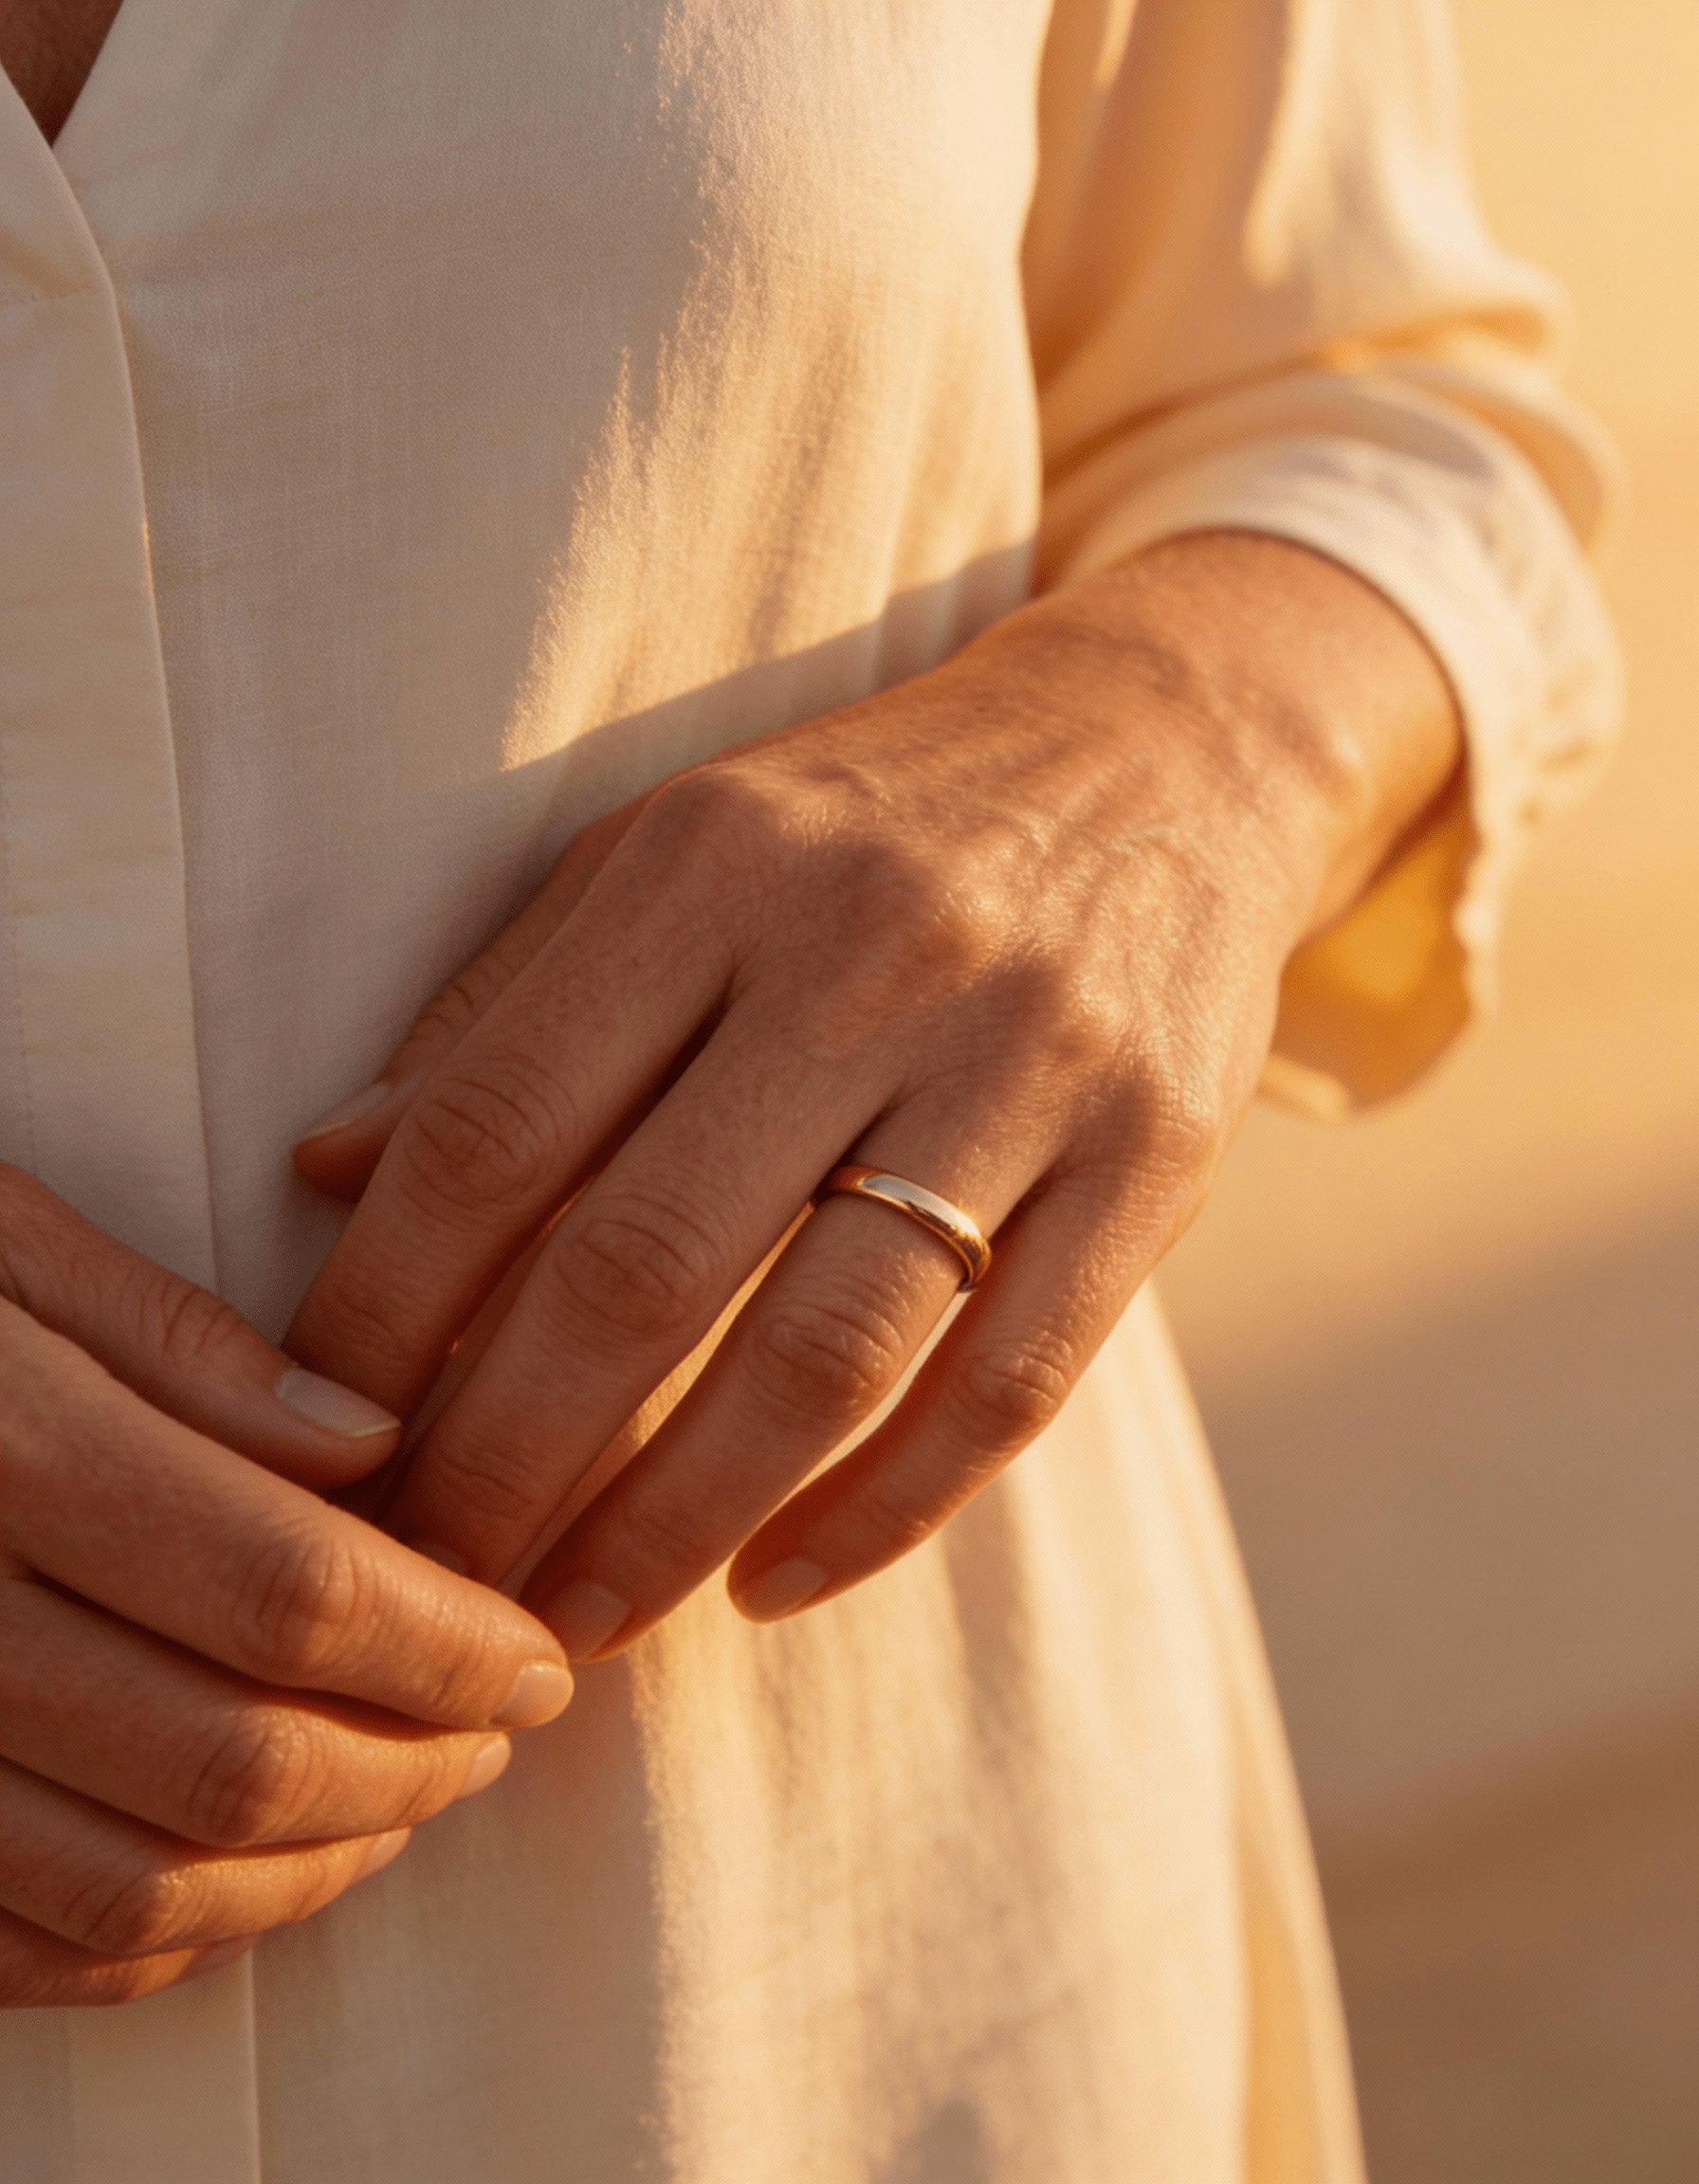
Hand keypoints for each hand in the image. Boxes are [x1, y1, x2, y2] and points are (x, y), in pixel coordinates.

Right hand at [0, 1167, 572, 2007]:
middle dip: (413, 1767)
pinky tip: (250, 1877)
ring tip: (406, 1803)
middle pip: (240, 1759)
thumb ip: (178, 1345)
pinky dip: (169, 1942)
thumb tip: (373, 1441)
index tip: (537, 1652)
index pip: (293, 1591)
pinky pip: (22, 1952)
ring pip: (144, 1887)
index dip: (448, 1643)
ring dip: (316, 1870)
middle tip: (498, 1735)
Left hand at [287, 534, 1458, 1655]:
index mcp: (712, 868)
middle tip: (427, 1580)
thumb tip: (326, 1169)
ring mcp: (1029, 1060)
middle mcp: (869, 955)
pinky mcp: (1157, 1154)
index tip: (324, 1438)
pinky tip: (775, 1586)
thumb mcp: (676, 850)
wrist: (1165, 750)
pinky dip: (882, 1514)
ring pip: (822, 1354)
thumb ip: (509, 1004)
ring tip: (577, 1621)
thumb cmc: (871, 823)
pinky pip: (1008, 1383)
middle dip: (502, 1462)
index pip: (496, 1128)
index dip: (382, 1309)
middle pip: (638, 1265)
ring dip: (674, 1525)